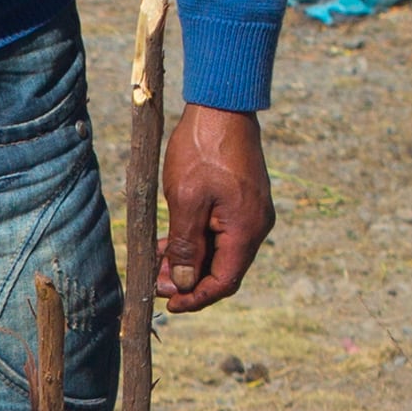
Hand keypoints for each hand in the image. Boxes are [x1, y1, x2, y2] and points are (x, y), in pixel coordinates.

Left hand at [157, 107, 270, 313]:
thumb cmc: (203, 149)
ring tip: (157, 265)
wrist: (223, 105)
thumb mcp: (185, 200)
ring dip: (189, 262)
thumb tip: (185, 282)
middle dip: (189, 281)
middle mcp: (255, 226)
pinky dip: (195, 241)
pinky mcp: (242, 201)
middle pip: (223, 270)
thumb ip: (185, 245)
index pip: (224, 281)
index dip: (196, 298)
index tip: (169, 305)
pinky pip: (220, 233)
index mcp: (246, 230)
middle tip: (155, 284)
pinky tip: (169, 243)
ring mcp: (250, 213)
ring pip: (219, 252)